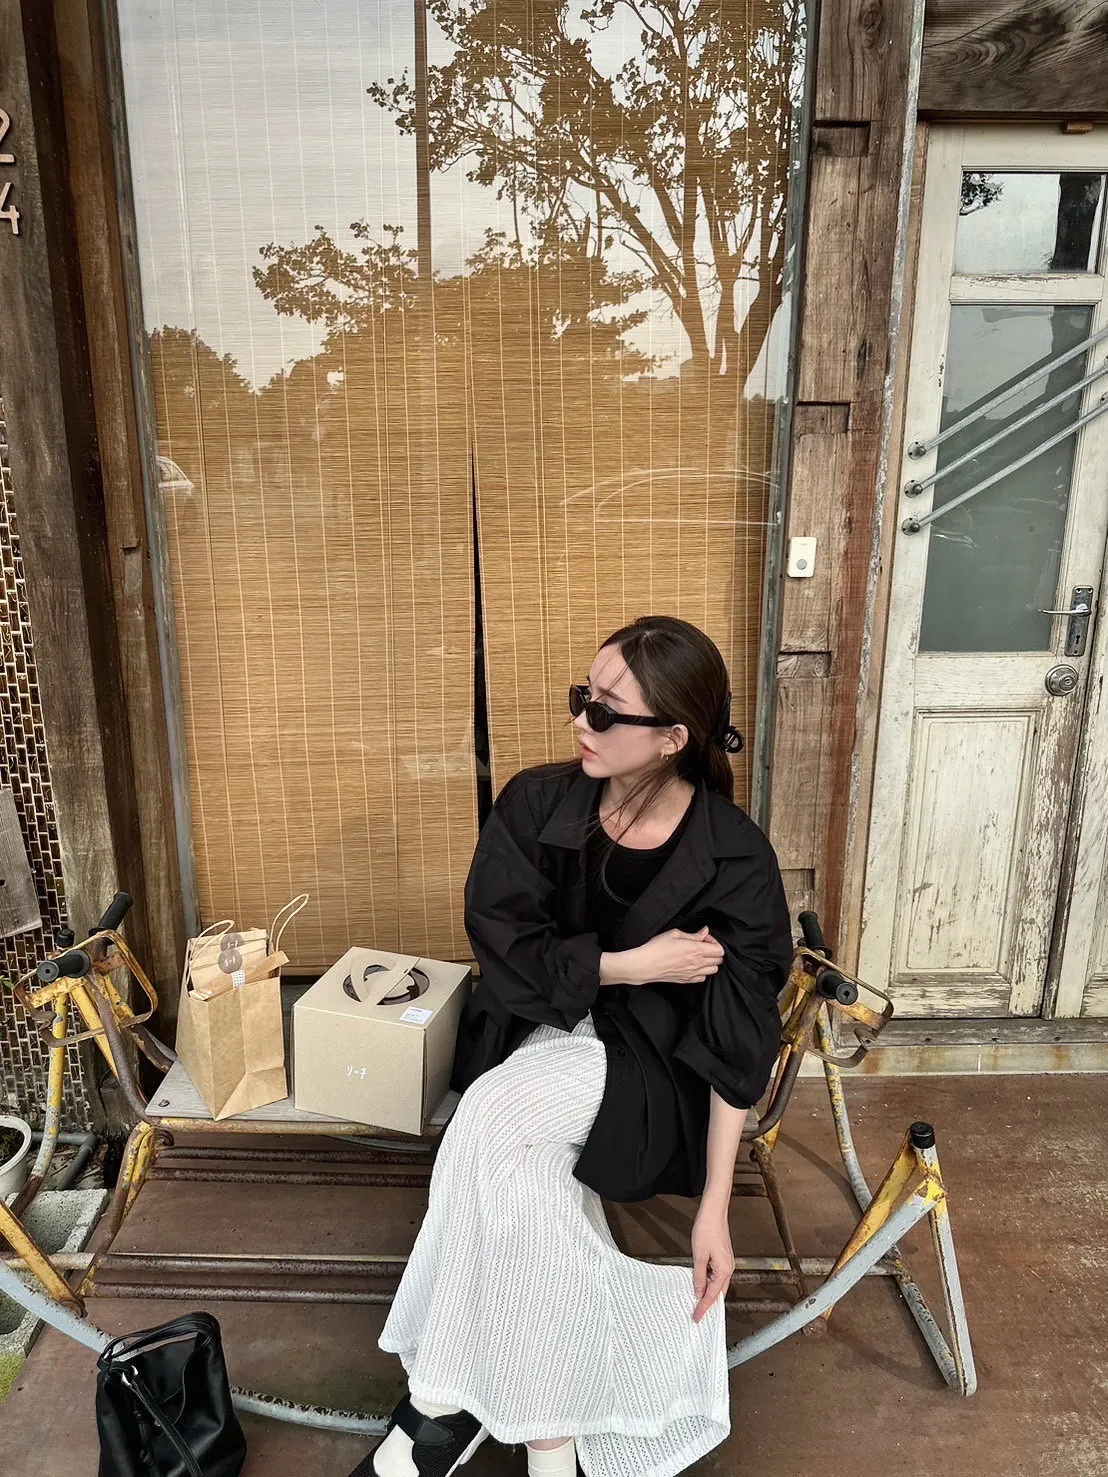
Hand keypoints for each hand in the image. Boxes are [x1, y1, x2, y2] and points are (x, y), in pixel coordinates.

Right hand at [629, 927, 723, 985]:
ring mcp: (693, 974)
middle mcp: (697, 963)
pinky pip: (703, 978)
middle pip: (719, 960)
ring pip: (713, 970)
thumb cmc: (657, 948)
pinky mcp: (686, 980)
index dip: (714, 941)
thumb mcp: (675, 934)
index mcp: (696, 950)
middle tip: (702, 945)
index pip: (719, 950)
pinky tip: (693, 966)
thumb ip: (693, 934)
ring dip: (710, 962)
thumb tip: (704, 932)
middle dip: (714, 951)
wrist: (645, 965)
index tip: (704, 938)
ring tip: (699, 956)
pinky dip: (702, 972)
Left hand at [691, 1207, 733, 1323]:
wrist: (714, 1212)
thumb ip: (699, 1276)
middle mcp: (729, 1268)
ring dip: (709, 1294)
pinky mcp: (724, 1257)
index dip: (703, 1307)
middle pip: (718, 1292)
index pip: (712, 1295)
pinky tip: (701, 1284)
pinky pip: (717, 1276)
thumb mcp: (699, 1256)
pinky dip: (710, 1283)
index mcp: (724, 1270)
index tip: (697, 1317)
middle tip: (698, 1314)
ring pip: (718, 1285)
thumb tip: (698, 1292)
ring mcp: (727, 1263)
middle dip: (708, 1304)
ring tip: (698, 1303)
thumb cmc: (707, 1230)